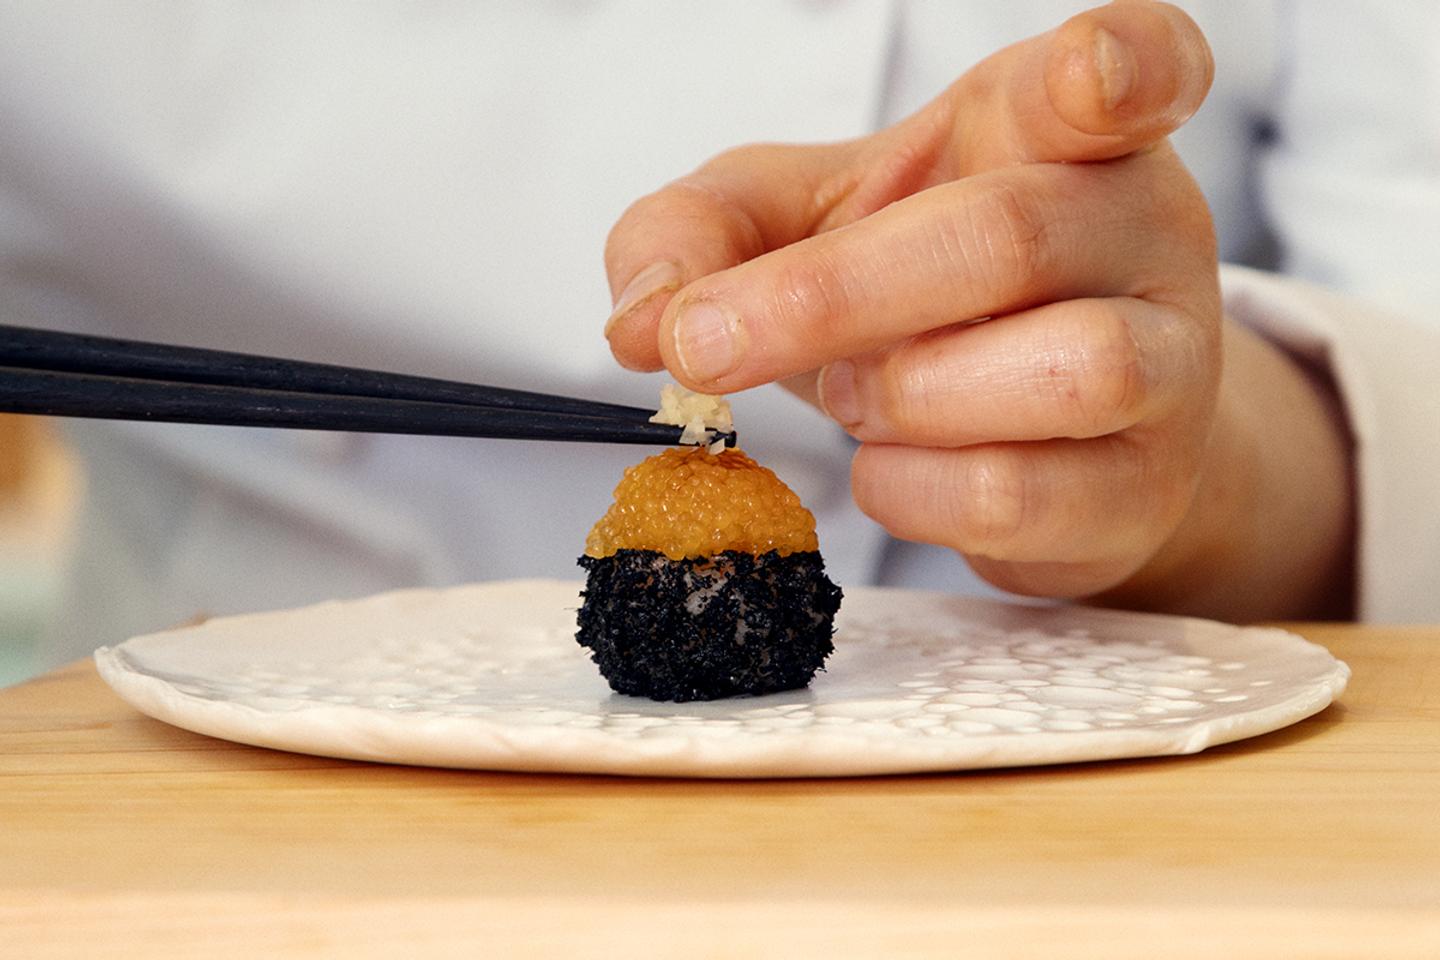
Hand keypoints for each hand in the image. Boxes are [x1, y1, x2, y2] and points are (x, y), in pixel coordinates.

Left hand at [603, 2, 1352, 619]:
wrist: (1028, 432)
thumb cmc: (918, 294)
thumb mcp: (797, 224)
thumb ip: (703, 230)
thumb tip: (640, 324)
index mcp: (1056, 131)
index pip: (1136, 66)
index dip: (1121, 64)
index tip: (1088, 76)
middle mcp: (1139, 231)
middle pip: (1008, 239)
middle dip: (829, 297)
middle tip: (713, 342)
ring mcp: (1170, 362)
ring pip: (1063, 371)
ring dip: (904, 398)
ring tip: (863, 399)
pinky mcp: (1142, 486)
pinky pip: (1021, 494)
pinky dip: (912, 492)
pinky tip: (893, 466)